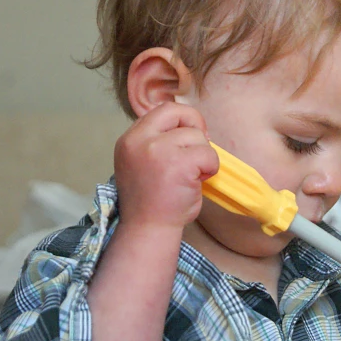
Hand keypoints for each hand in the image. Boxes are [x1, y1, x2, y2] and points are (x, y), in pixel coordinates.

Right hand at [114, 102, 218, 229]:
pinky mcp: (178, 163)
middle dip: (195, 125)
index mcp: (129, 139)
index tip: (188, 138)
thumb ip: (157, 142)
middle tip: (198, 149)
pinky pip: (208, 154)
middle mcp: (139, 140)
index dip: (180, 119)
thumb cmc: (151, 200)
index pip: (160, 111)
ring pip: (196, 136)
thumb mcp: (142, 162)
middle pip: (177, 111)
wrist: (148, 229)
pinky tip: (199, 182)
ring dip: (203, 155)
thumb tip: (191, 126)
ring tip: (193, 176)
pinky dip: (211, 167)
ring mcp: (157, 150)